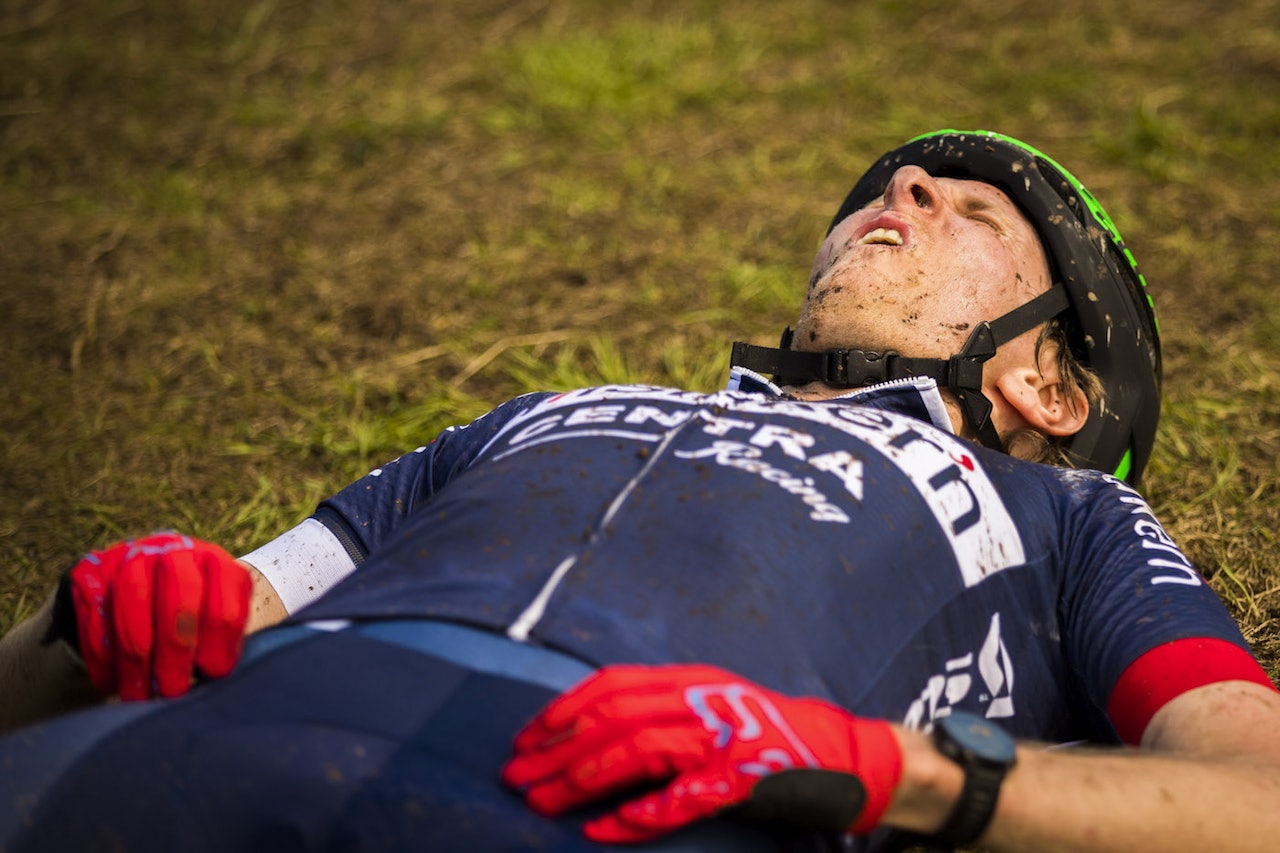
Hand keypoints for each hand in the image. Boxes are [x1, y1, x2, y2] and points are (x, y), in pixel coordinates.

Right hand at [47, 532, 251, 699]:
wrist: (144, 570)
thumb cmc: (191, 603)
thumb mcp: (216, 610)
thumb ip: (220, 638)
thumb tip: (213, 678)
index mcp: (214, 562)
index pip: (224, 609)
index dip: (219, 648)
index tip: (212, 675)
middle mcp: (173, 552)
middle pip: (180, 606)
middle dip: (174, 658)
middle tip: (172, 692)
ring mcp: (129, 558)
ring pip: (132, 615)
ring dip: (135, 665)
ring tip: (139, 698)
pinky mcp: (91, 574)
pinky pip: (96, 622)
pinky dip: (104, 660)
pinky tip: (111, 683)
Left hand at [502, 664, 902, 842]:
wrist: (847, 756)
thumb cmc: (771, 735)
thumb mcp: (714, 706)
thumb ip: (664, 710)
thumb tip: (596, 730)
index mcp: (691, 680)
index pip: (611, 685)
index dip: (561, 710)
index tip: (525, 737)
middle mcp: (703, 700)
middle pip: (612, 717)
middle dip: (556, 749)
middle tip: (514, 776)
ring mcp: (723, 739)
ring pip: (637, 749)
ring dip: (582, 779)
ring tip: (543, 803)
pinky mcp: (742, 781)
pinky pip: (681, 798)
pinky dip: (639, 815)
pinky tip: (605, 831)